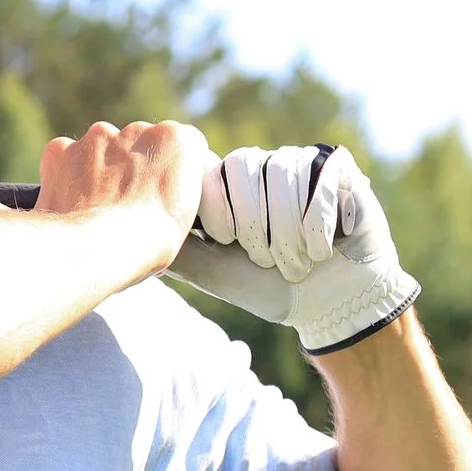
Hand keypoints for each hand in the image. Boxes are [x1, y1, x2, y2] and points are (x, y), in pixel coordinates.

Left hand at [37, 121, 212, 269]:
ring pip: (100, 149)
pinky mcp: (61, 149)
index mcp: (175, 139)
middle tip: (128, 203)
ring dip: (100, 170)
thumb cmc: (147, 240)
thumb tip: (157, 187)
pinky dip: (67, 176)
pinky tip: (74, 202)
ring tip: (99, 206)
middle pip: (136, 144)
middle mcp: (136, 130)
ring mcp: (96, 137)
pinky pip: (65, 157)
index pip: (175, 144)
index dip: (166, 172)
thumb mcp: (185, 208)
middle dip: (132, 168)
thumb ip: (174, 181)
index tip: (158, 193)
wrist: (97, 247)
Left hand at [165, 144, 420, 354]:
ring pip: (282, 171)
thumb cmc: (267, 288)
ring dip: (287, 226)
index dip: (215, 205)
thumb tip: (131, 224)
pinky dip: (318, 219)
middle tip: (262, 258)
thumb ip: (176, 242)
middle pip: (244, 164)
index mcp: (230, 184)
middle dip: (252, 219)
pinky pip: (321, 176)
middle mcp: (263, 167)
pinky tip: (321, 248)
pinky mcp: (340, 170)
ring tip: (295, 262)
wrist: (330, 305)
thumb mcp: (210, 269)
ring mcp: (302, 164)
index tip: (224, 241)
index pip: (210, 169)